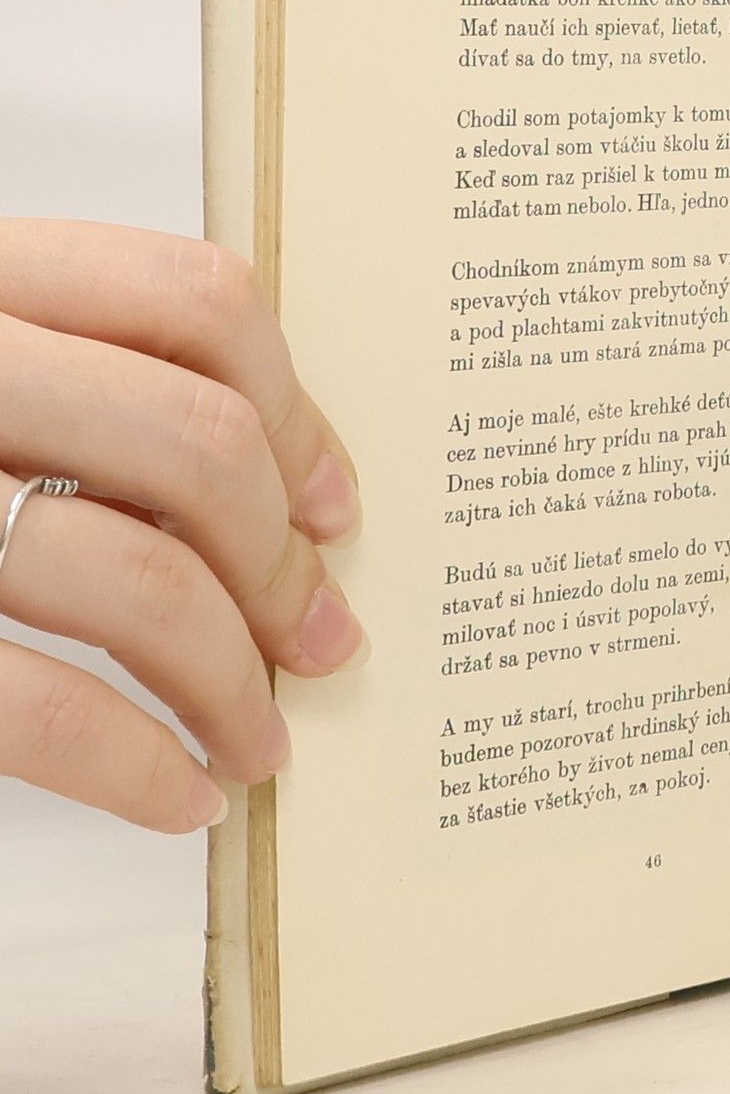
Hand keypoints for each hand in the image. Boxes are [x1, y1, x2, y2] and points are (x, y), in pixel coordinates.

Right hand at [0, 222, 364, 831]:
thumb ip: (77, 385)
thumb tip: (282, 501)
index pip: (191, 299)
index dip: (294, 411)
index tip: (333, 507)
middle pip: (192, 444)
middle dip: (282, 568)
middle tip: (322, 643)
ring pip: (131, 576)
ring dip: (230, 680)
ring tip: (258, 740)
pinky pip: (33, 702)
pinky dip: (134, 763)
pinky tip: (179, 794)